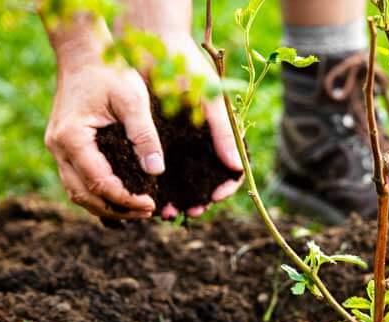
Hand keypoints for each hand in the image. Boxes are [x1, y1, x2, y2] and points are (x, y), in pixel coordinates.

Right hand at [45, 56, 161, 218]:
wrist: (83, 51)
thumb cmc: (109, 70)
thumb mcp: (133, 100)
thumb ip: (144, 135)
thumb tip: (156, 171)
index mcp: (72, 137)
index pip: (100, 183)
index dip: (126, 199)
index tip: (152, 204)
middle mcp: (57, 146)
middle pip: (83, 195)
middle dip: (116, 210)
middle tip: (147, 213)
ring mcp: (56, 147)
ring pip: (77, 191)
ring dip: (105, 206)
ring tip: (136, 210)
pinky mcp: (63, 145)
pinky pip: (77, 179)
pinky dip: (97, 193)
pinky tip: (121, 196)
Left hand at [154, 36, 244, 219]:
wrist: (153, 43)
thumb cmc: (187, 66)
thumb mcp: (209, 99)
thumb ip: (223, 132)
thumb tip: (237, 167)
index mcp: (221, 133)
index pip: (232, 168)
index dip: (226, 185)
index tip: (214, 195)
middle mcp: (202, 140)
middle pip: (207, 179)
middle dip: (201, 198)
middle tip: (191, 211)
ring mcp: (180, 140)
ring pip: (184, 179)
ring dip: (179, 197)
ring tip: (168, 210)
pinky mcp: (158, 137)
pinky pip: (161, 168)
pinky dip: (159, 184)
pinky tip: (152, 194)